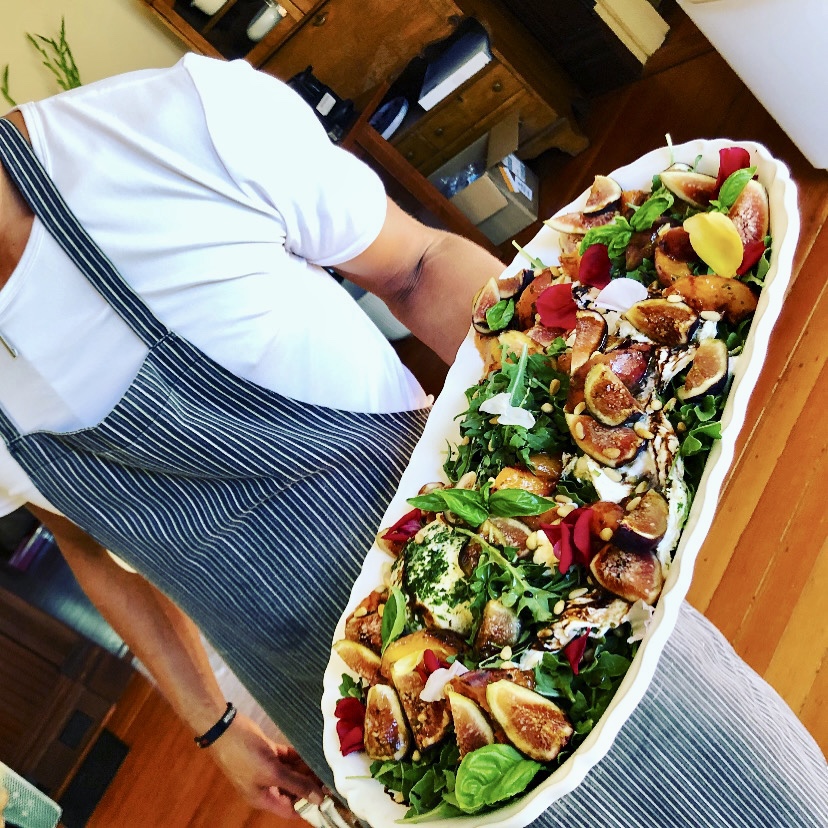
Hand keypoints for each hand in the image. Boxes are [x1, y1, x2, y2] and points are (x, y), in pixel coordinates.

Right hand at [208, 713, 324, 817]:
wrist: (225, 728)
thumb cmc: (244, 755)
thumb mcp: (271, 772)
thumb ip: (296, 784)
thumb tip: (318, 799)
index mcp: (263, 798)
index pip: (292, 810)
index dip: (309, 807)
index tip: (330, 800)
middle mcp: (267, 786)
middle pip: (294, 791)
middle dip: (311, 786)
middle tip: (333, 777)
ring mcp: (268, 768)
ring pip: (293, 773)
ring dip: (308, 770)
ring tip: (329, 765)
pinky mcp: (269, 752)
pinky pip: (288, 758)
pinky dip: (300, 757)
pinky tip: (315, 752)